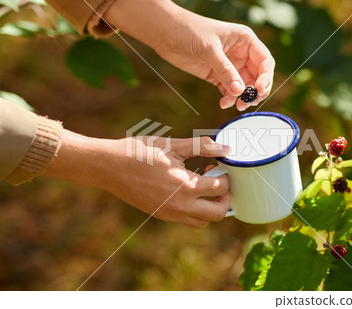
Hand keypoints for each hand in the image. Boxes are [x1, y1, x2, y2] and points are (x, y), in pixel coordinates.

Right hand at [45, 131, 230, 227]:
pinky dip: (195, 211)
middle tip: (220, 183)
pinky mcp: (161, 215)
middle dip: (225, 199)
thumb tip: (225, 148)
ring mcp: (170, 214)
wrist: (109, 167)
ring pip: (203, 222)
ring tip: (204, 187)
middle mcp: (181, 206)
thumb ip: (202, 146)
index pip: (221, 189)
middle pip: (218, 214)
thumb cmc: (140, 152)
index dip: (226, 176)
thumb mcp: (173, 146)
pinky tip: (188, 191)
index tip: (219, 166)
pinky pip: (187, 220)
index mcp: (187, 187)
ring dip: (211, 207)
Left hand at [104, 0, 274, 110]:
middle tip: (247, 103)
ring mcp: (230, 66)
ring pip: (244, 86)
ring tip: (235, 106)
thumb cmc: (189, 31)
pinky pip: (229, 91)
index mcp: (246, 41)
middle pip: (258, 77)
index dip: (266, 77)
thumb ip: (225, 70)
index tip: (258, 89)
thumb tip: (239, 91)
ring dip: (242, 98)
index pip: (265, 61)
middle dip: (255, 91)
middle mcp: (241, 54)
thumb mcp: (209, 49)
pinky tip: (223, 103)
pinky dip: (229, 99)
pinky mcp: (217, 75)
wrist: (166, 34)